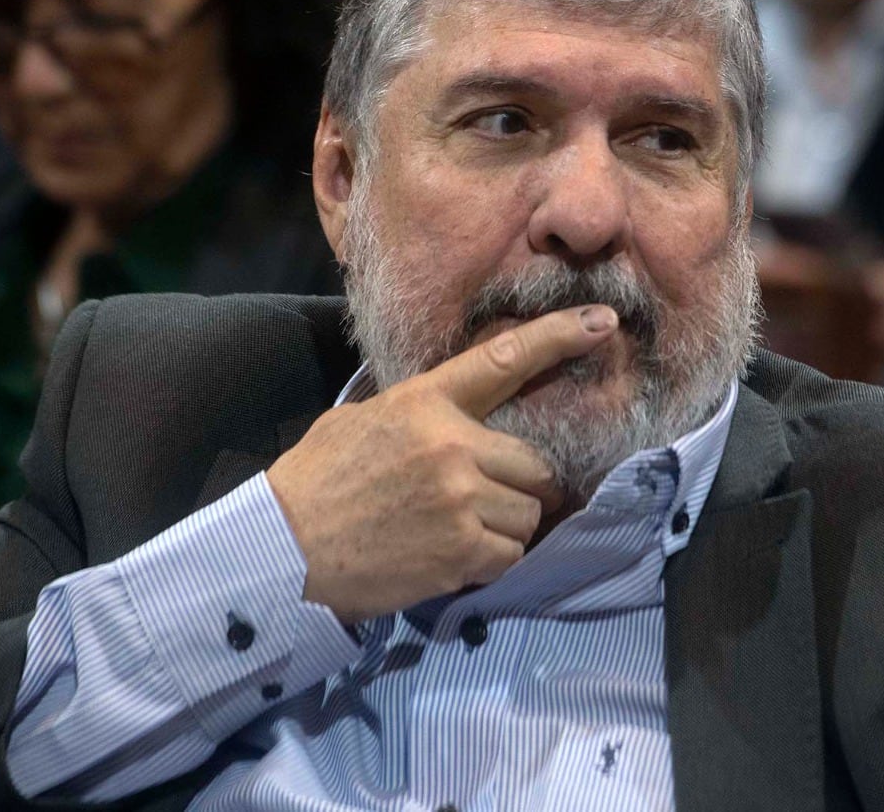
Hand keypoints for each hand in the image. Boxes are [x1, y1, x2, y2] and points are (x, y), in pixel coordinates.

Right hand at [266, 304, 618, 624]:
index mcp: (425, 402)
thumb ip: (417, 410)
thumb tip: (451, 406)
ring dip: (505, 527)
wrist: (281, 552)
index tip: (602, 322)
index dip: (559, 336)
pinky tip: (451, 559)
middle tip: (480, 500)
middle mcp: (453, 445)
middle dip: (518, 486)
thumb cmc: (315, 483)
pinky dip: (490, 563)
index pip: (505, 359)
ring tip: (457, 532)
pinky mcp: (462, 550)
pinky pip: (511, 555)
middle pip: (534, 464)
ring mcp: (461, 498)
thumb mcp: (360, 420)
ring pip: (528, 513)